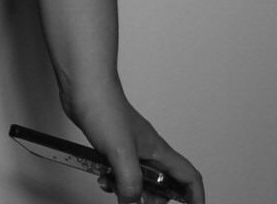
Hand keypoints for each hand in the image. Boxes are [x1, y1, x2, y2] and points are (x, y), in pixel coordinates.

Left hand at [65, 78, 204, 202]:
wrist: (81, 85)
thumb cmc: (104, 106)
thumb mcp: (121, 153)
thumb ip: (130, 183)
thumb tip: (132, 203)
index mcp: (158, 152)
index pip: (189, 176)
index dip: (195, 196)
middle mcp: (147, 150)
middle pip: (164, 182)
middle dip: (157, 198)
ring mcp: (129, 146)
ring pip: (140, 177)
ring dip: (131, 189)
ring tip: (117, 192)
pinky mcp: (111, 144)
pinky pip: (119, 169)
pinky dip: (113, 178)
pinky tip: (102, 178)